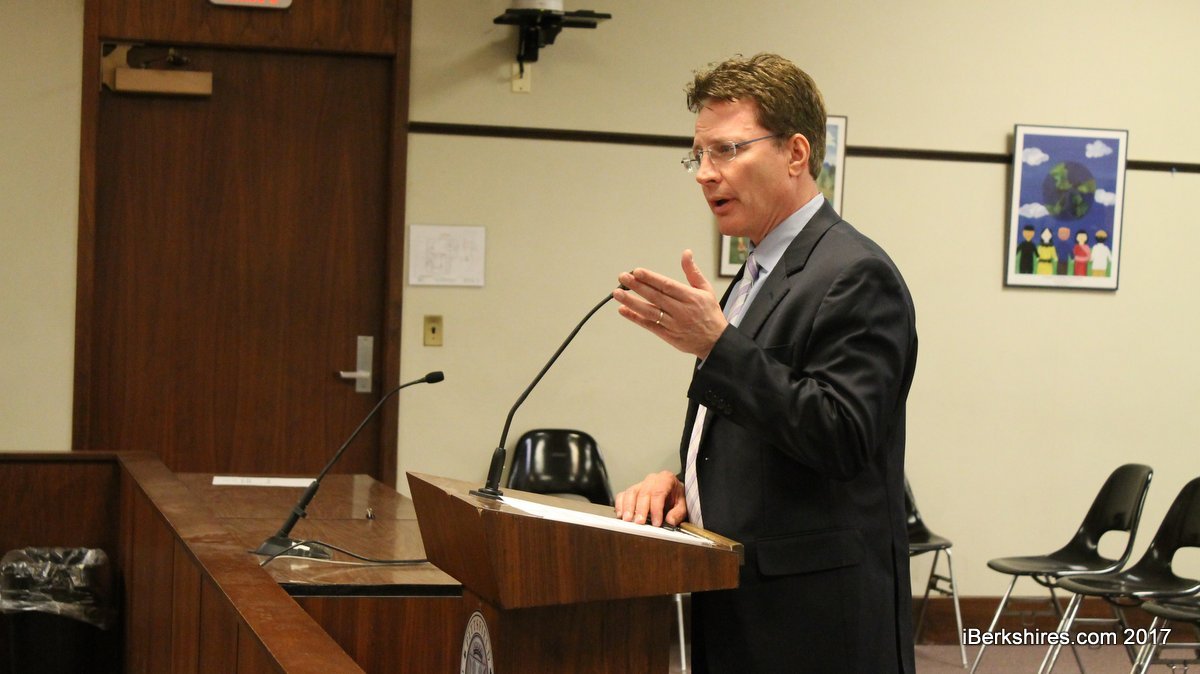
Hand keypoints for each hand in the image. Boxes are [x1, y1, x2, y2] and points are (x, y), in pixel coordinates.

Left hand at [613, 249, 727, 358]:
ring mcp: (673, 324)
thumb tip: (686, 253)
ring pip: (649, 312)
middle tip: (622, 278)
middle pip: (655, 297)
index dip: (651, 278)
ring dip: (632, 302)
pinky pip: (649, 325)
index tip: (637, 271)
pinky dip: (635, 318)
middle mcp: (681, 310)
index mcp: (690, 297)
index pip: (667, 286)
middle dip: (637, 287)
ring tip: (617, 293)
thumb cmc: (710, 313)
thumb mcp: (706, 290)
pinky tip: (624, 310)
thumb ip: (692, 272)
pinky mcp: (668, 335)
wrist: (715, 342)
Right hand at [614, 470, 686, 526]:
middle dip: (641, 509)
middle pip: (643, 492)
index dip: (656, 508)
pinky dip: (620, 505)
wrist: (674, 494)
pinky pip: (622, 495)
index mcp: (666, 479)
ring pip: (631, 492)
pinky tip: (621, 515)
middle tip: (640, 522)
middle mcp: (652, 479)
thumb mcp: (683, 505)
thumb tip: (670, 521)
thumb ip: (678, 513)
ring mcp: (640, 484)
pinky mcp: (632, 491)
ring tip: (628, 519)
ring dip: (628, 507)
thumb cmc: (677, 498)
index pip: (658, 492)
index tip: (656, 522)